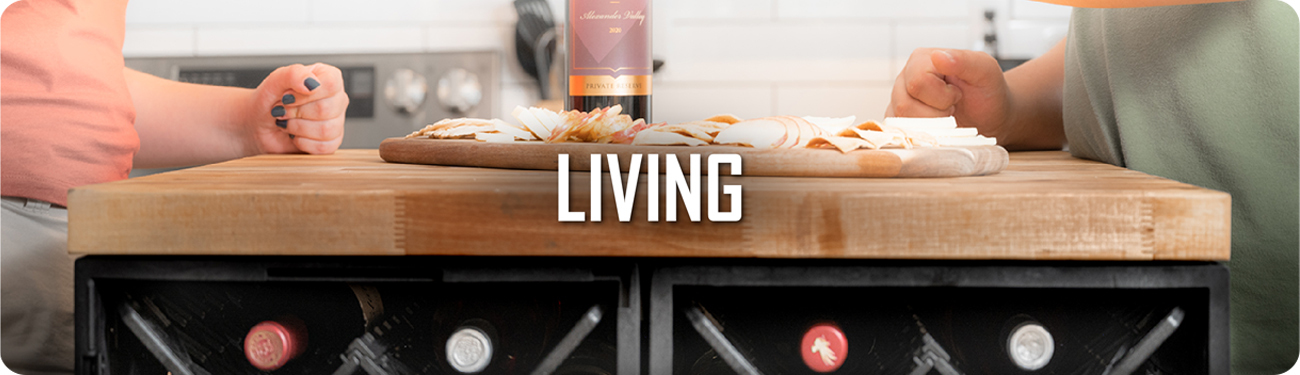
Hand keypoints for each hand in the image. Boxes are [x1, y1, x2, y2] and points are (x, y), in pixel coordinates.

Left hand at [250, 63, 347, 153]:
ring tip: (288, 122)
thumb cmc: (269, 100)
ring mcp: (337, 121)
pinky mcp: (332, 141)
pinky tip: (295, 135)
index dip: (305, 94)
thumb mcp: (275, 80)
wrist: (259, 123)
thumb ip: (294, 74)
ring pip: (326, 130)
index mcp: (328, 77)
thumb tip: (310, 83)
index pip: (330, 84)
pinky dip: (302, 142)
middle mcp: (336, 99)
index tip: (287, 96)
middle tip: (284, 110)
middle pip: (325, 109)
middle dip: (296, 113)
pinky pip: (324, 146)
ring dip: (297, 128)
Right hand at [885, 48, 1012, 137]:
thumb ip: (964, 61)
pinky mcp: (900, 119)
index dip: (942, 96)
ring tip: (946, 116)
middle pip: (905, 104)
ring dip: (931, 125)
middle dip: (937, 113)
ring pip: (902, 121)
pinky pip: (900, 133)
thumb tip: (937, 55)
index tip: (958, 94)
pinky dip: (923, 135)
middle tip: (953, 107)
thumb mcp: (985, 71)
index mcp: (921, 59)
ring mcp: (899, 100)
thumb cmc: (988, 91)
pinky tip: (938, 127)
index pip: (918, 83)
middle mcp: (905, 78)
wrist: (991, 115)